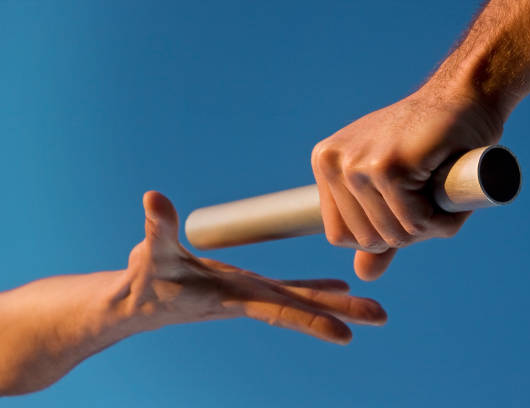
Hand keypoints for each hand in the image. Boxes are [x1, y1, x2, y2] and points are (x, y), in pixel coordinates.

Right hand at [124, 191, 386, 344]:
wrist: (140, 303)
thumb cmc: (145, 281)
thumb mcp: (152, 252)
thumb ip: (157, 227)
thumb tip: (153, 197)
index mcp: (232, 295)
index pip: (278, 310)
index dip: (311, 320)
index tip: (346, 334)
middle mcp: (249, 297)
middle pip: (301, 307)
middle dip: (341, 313)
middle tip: (381, 316)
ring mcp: (252, 292)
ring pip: (300, 298)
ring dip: (336, 302)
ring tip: (370, 307)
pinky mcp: (249, 286)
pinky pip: (289, 288)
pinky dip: (315, 288)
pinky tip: (338, 287)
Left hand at [311, 84, 503, 280]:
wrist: (465, 98)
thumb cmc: (429, 145)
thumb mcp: (394, 189)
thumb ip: (376, 229)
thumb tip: (363, 275)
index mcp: (326, 164)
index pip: (339, 235)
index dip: (379, 234)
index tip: (404, 205)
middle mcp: (333, 162)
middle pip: (365, 239)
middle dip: (405, 232)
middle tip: (427, 195)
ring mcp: (358, 163)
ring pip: (391, 235)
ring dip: (426, 226)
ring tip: (438, 188)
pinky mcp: (389, 166)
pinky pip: (414, 223)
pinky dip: (440, 219)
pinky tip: (447, 187)